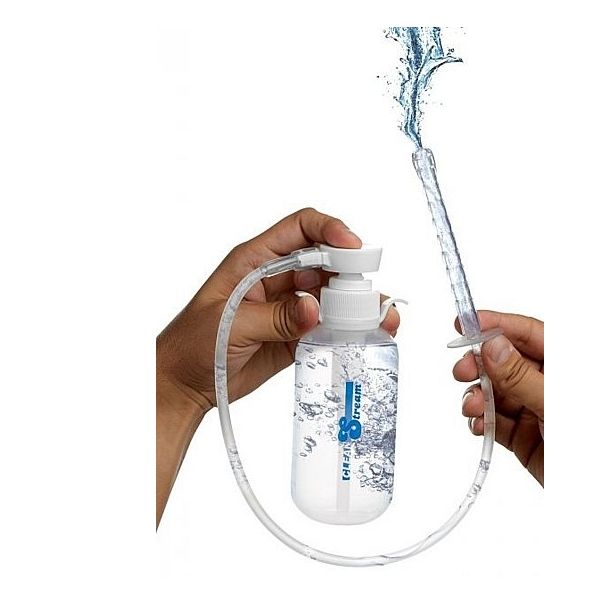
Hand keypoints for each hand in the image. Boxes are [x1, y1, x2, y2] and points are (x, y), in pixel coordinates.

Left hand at [156, 208, 399, 524]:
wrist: (183, 384)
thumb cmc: (191, 345)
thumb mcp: (229, 325)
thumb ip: (274, 317)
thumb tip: (314, 309)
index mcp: (256, 261)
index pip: (300, 229)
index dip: (329, 230)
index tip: (351, 245)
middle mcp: (278, 278)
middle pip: (327, 261)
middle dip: (352, 272)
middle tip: (367, 294)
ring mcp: (291, 306)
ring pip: (334, 294)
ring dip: (358, 303)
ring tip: (381, 318)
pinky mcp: (298, 333)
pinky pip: (331, 325)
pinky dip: (350, 328)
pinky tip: (367, 333)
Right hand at [452, 311, 543, 485]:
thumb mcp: (556, 407)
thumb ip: (521, 377)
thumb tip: (493, 346)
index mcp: (568, 369)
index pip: (530, 334)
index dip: (498, 324)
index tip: (467, 322)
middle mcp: (550, 385)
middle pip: (506, 361)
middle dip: (480, 365)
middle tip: (463, 371)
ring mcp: (536, 410)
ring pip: (497, 392)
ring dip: (478, 396)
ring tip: (473, 408)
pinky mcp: (525, 437)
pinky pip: (496, 421)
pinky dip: (483, 421)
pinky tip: (480, 426)